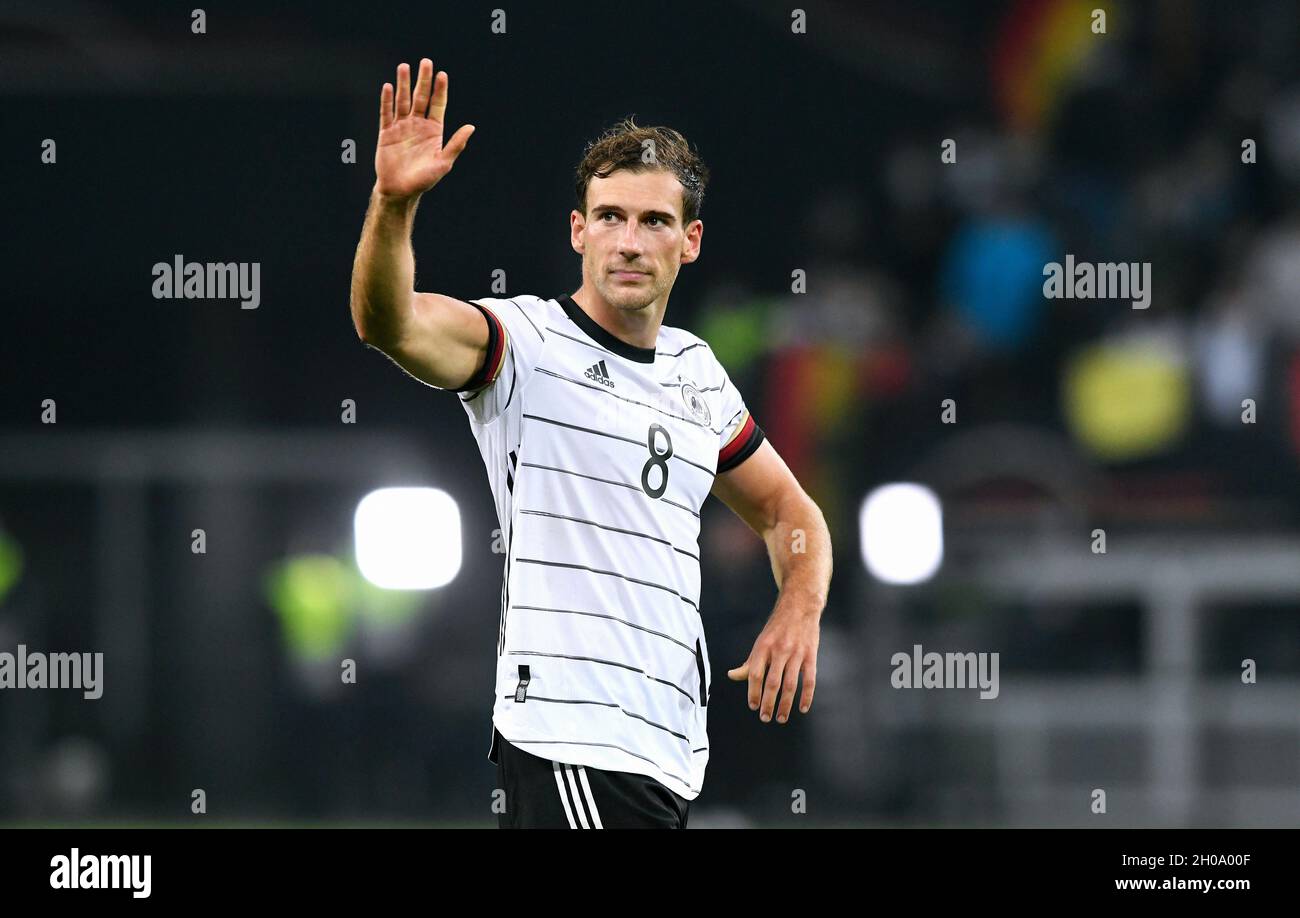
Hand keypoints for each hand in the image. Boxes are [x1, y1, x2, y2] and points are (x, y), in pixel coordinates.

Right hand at [375, 58, 474, 200]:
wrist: (400, 191)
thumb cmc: (424, 180)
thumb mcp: (443, 163)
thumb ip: (456, 144)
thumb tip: (471, 127)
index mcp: (433, 131)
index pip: (437, 105)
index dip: (440, 90)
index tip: (442, 74)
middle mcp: (418, 125)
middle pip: (421, 98)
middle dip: (423, 80)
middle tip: (426, 62)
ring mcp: (401, 127)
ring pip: (402, 101)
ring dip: (403, 84)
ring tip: (404, 66)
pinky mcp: (386, 133)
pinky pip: (386, 113)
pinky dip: (386, 100)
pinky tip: (388, 87)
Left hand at [727, 604, 818, 722]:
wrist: (800, 606)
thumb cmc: (777, 627)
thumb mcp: (760, 642)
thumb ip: (749, 662)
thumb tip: (732, 676)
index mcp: (763, 646)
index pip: (755, 674)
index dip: (753, 692)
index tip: (753, 706)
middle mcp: (779, 650)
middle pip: (772, 682)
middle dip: (768, 703)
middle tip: (765, 717)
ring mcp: (796, 653)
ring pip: (791, 684)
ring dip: (785, 704)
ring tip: (781, 718)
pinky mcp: (811, 655)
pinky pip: (809, 680)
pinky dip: (807, 696)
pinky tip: (803, 708)